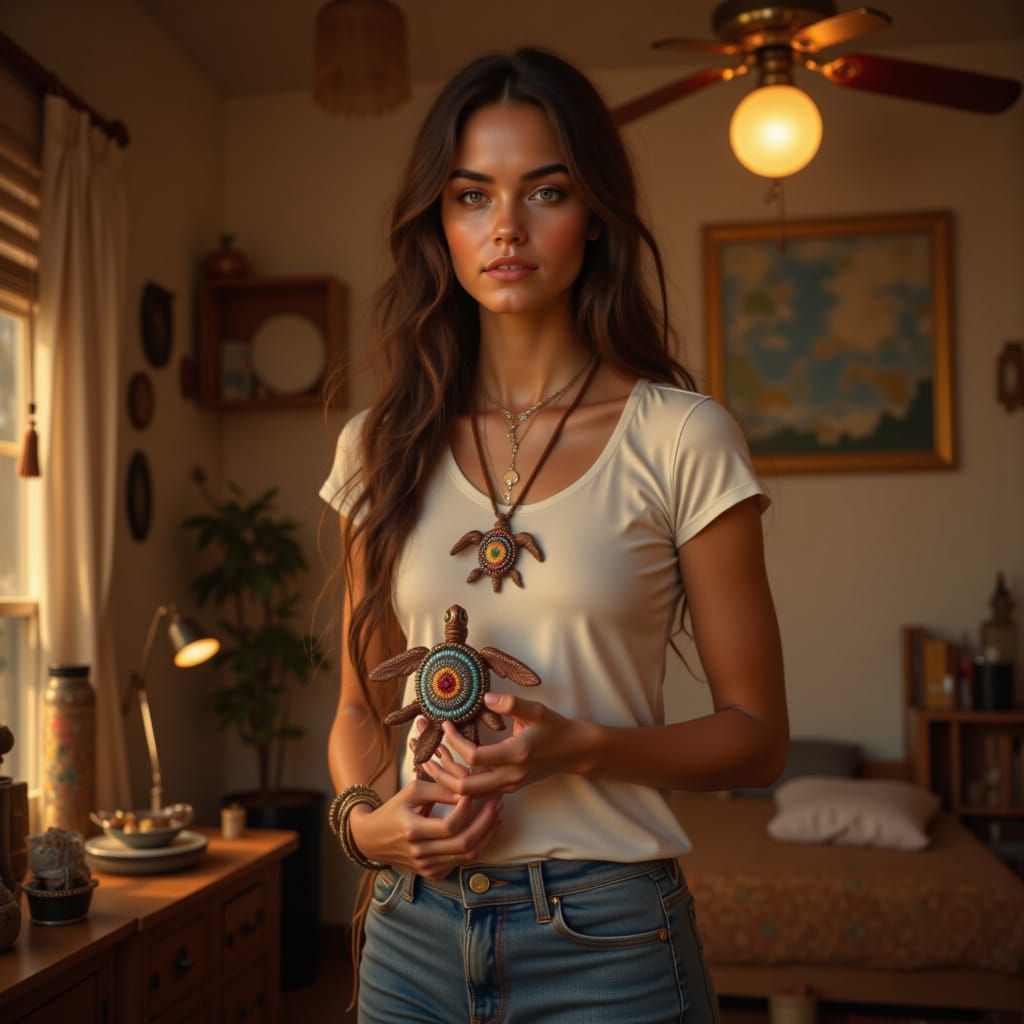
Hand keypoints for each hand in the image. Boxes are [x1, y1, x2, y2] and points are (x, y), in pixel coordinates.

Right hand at [347, 718, 502, 878]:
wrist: (372, 839)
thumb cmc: (393, 810)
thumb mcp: (412, 792)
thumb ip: (439, 791)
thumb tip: (467, 792)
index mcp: (412, 831)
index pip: (450, 826)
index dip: (467, 810)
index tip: (473, 793)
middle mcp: (420, 853)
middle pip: (464, 844)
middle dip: (485, 822)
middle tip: (497, 803)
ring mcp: (426, 866)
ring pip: (467, 856)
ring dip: (486, 835)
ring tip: (495, 815)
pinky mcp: (432, 873)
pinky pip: (461, 862)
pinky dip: (476, 846)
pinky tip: (484, 830)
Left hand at [421, 691, 597, 797]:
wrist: (575, 752)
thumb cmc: (556, 728)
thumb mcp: (536, 710)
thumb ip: (510, 703)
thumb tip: (484, 697)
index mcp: (516, 755)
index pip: (474, 756)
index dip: (454, 741)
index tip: (445, 724)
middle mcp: (510, 776)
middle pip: (464, 786)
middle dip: (441, 770)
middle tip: (427, 752)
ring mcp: (508, 786)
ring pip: (468, 794)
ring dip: (447, 779)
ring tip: (432, 759)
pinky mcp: (507, 789)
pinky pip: (477, 793)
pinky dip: (460, 782)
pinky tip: (449, 767)